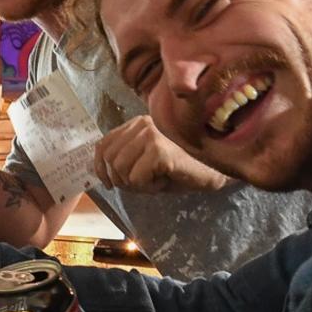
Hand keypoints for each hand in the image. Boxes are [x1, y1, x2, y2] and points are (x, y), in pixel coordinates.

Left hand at [93, 115, 228, 193]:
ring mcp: (150, 134)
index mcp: (135, 124)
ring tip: (156, 179)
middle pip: (110, 159)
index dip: (100, 167)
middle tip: (144, 184)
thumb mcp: (145, 162)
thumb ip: (123, 160)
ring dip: (137, 184)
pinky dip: (149, 187)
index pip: (103, 144)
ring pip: (121, 170)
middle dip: (122, 180)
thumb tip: (101, 172)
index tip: (108, 183)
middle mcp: (141, 124)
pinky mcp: (158, 149)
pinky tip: (165, 180)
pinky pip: (137, 178)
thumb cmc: (178, 170)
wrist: (211, 172)